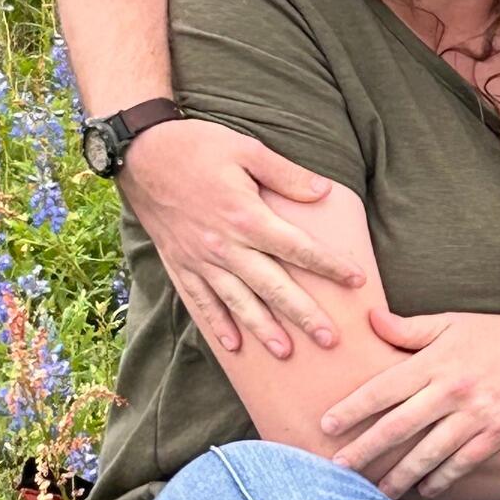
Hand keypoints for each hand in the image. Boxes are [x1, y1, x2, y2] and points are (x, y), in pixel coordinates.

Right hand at [116, 119, 364, 359]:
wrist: (141, 154)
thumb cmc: (198, 146)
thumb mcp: (247, 149)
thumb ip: (286, 174)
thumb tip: (323, 192)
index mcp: (246, 216)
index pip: (298, 248)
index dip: (329, 265)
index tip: (357, 280)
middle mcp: (225, 246)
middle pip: (272, 286)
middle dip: (303, 315)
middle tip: (330, 340)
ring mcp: (200, 259)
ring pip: (238, 302)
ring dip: (263, 329)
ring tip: (286, 352)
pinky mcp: (180, 264)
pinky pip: (200, 300)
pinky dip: (217, 324)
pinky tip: (233, 345)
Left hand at [323, 309, 499, 499]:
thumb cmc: (497, 335)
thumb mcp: (452, 323)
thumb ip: (410, 328)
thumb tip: (370, 319)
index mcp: (436, 361)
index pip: (384, 387)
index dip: (352, 408)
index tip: (326, 425)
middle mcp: (452, 389)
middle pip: (398, 425)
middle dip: (365, 449)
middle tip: (338, 468)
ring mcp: (477, 414)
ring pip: (428, 452)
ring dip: (400, 475)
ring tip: (377, 491)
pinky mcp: (499, 434)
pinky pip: (463, 463)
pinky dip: (441, 479)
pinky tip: (425, 490)